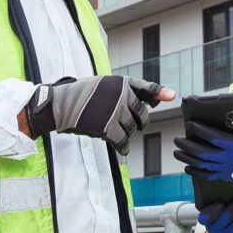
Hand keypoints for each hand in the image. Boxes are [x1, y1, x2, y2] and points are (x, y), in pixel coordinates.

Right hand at [26, 75, 174, 154]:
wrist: (61, 105)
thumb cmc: (82, 95)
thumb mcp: (105, 85)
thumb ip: (128, 91)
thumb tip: (155, 101)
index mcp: (121, 82)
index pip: (146, 87)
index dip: (159, 92)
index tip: (172, 96)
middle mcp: (121, 95)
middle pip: (142, 115)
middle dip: (139, 123)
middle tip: (133, 125)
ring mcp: (115, 111)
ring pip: (132, 129)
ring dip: (126, 133)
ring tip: (114, 130)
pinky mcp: (108, 127)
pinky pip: (123, 141)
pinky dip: (123, 147)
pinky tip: (121, 149)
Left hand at [173, 108, 232, 202]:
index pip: (213, 138)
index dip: (200, 130)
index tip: (190, 124)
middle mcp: (229, 160)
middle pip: (202, 152)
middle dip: (187, 146)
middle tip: (177, 139)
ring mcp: (227, 170)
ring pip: (202, 165)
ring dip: (188, 158)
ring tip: (177, 152)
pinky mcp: (228, 178)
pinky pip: (208, 176)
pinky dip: (196, 172)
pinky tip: (188, 168)